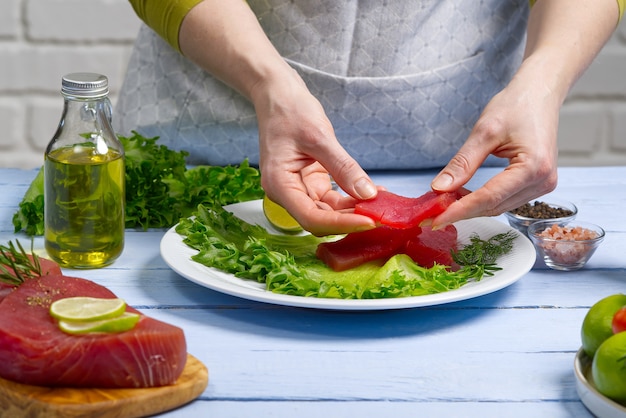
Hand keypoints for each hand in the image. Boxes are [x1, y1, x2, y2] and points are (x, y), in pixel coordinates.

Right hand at [253, 71, 377, 235]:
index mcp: (279, 185)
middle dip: (350, 220)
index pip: (312, 218)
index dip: (341, 224)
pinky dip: (351, 199)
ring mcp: (299, 189)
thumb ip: (344, 167)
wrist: (279, 96)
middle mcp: (286, 193)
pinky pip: (332, 199)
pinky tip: (371, 194)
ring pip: (328, 212)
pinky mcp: (311, 183)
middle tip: (383, 216)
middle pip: (320, 220)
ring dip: (354, 211)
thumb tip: (367, 194)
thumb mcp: (320, 137)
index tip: (370, 221)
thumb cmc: (290, 111)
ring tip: (382, 205)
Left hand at [429, 68, 559, 227]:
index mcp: (534, 167)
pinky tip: (465, 195)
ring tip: (446, 203)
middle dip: (463, 211)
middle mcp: (544, 181)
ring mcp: (544, 184)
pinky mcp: (538, 183)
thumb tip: (439, 188)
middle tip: (433, 213)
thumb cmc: (516, 105)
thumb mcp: (484, 131)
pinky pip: (506, 199)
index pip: (489, 198)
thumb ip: (462, 163)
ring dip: (472, 207)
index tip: (435, 220)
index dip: (459, 210)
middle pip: (495, 206)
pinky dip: (484, 200)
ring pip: (500, 206)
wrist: (540, 93)